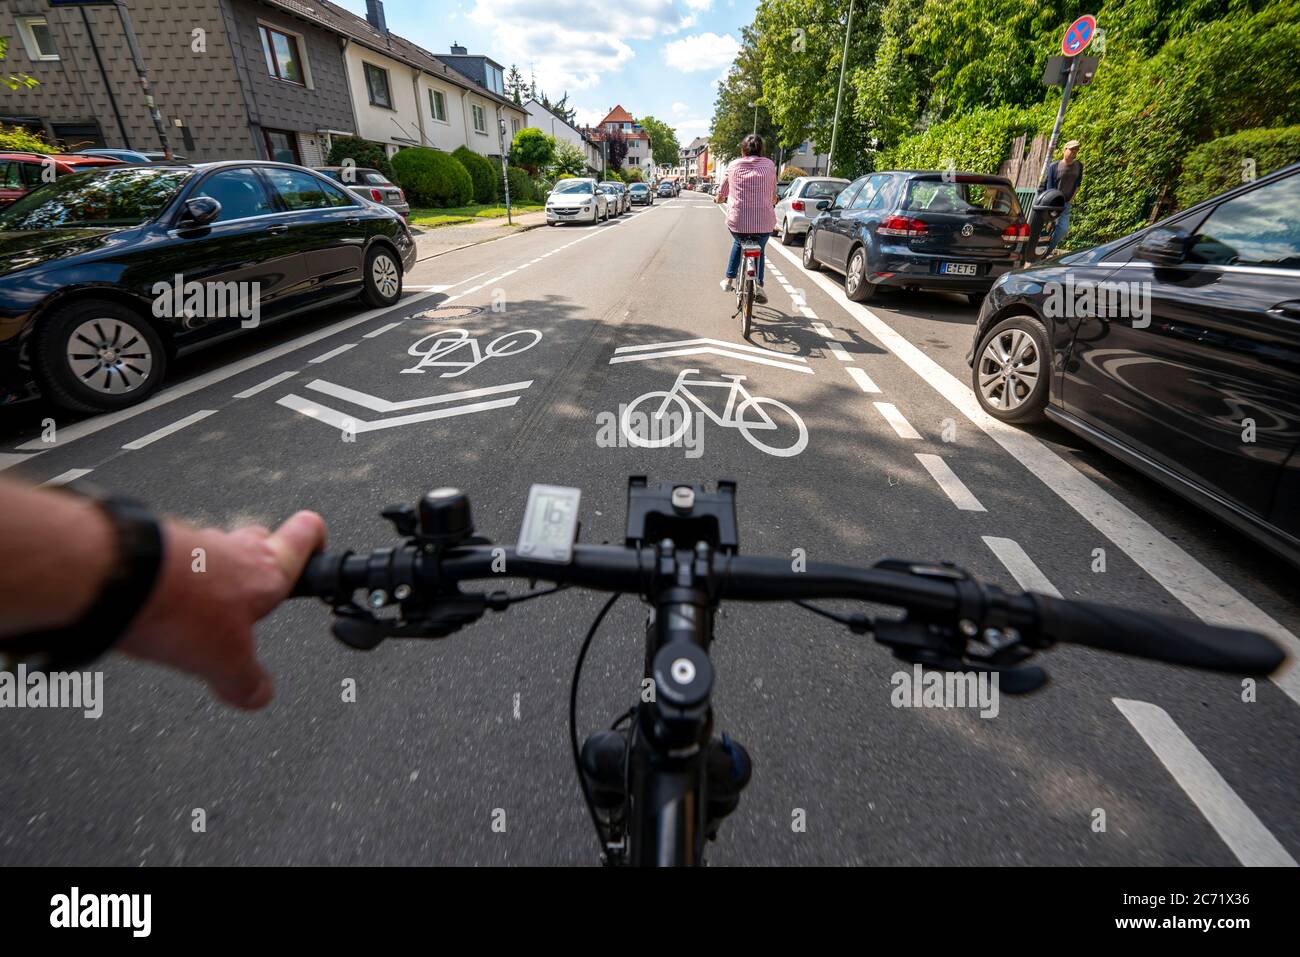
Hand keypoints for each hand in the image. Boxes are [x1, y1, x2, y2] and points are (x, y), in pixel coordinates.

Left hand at [118, 511, 325, 709]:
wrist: (118, 579)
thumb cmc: (182, 609)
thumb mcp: (225, 663)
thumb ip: (247, 681)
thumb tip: (260, 694)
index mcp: (267, 571)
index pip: (307, 534)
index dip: (315, 541)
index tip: (316, 554)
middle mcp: (236, 549)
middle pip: (261, 541)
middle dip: (262, 564)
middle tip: (255, 596)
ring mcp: (196, 542)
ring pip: (217, 552)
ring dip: (215, 575)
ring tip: (200, 613)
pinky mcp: (158, 546)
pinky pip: (177, 560)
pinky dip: (177, 580)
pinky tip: (162, 609)